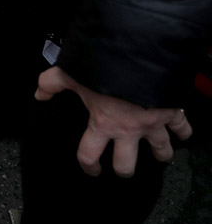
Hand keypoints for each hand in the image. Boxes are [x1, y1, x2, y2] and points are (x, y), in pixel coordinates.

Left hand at [35, 66, 192, 177]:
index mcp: (102, 123)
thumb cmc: (103, 66)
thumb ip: (52, 83)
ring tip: (159, 156)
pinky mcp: (172, 112)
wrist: (139, 54)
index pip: (89, 154)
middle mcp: (128, 129)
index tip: (92, 169)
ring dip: (160, 155)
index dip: (88, 166)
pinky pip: (183, 127)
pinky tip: (183, 135)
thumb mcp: (72, 73)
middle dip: (124, 169)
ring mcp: (153, 123)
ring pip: (161, 150)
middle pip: (126, 164)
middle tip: (123, 168)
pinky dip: (185, 131)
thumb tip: (39, 94)